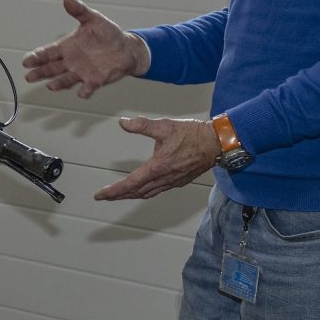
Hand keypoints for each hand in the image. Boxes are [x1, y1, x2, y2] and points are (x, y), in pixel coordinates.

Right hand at [22, 0, 148, 98]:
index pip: (47, 53)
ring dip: (58, 84)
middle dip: (40, 73)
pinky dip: (84, 91)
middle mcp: (71, 61)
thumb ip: (79, 11)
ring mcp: (81, 72)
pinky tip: (82, 93)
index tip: (27, 61)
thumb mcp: (93, 19)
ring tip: (51, 86)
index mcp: (67, 47)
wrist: (126, 48)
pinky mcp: (95, 81)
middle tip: (29, 77)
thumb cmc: (108, 33)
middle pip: (51, 69)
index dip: (36, 57)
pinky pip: (88, 88)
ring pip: (65, 80)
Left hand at [95, 115, 220, 200]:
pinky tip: (142, 188)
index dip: (114, 191)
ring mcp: (173, 181)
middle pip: (137, 192)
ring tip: (119, 194)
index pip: (131, 183)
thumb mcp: (165, 126)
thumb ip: (142, 125)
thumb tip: (124, 122)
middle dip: (119, 195)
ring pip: (147, 193)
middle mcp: (165, 178)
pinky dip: (145, 191)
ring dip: (132, 194)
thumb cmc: (193, 134)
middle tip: (105, 196)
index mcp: (158, 167)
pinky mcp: (180, 180)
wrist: (218, 143)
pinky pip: (158, 190)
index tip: (101, 195)